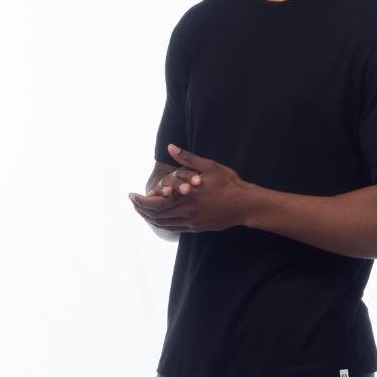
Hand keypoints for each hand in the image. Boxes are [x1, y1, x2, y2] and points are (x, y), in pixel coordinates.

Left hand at [128, 144, 251, 232]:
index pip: (155, 203)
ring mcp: (192, 222)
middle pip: (156, 215)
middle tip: (133, 202)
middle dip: (141, 209)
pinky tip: (158, 219)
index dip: (140, 201)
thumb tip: (170, 147)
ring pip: (163, 224)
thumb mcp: (209, 167)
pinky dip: (162, 224)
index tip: (132, 195)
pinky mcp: (197, 227)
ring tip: (142, 211)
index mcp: (186, 196)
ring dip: (149, 218)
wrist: (245, 205)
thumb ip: (187, 158)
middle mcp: (186, 212)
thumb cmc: (228, 183)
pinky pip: (174, 228)